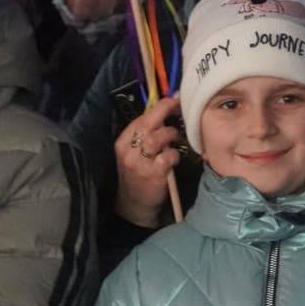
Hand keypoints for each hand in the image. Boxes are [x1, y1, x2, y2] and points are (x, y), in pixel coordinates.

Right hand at [114, 96, 182, 227]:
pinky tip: (174, 158)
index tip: (175, 100)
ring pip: (156, 138)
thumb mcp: (134, 152)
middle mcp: (128, 151)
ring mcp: (139, 164)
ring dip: (170, 135)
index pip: (141, 118)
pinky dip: (174, 155)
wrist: (134, 204)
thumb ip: (146, 134)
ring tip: (174, 139)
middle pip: (147, 124)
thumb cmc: (138, 174)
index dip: (160, 107)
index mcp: (123, 142)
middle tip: (180, 110)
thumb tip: (167, 110)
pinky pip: (167, 157)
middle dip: (166, 113)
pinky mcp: (152, 176)